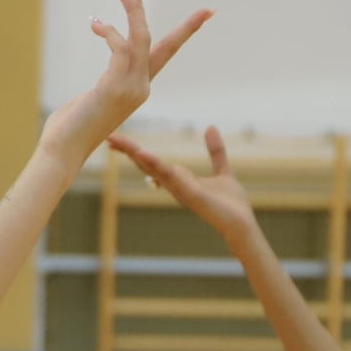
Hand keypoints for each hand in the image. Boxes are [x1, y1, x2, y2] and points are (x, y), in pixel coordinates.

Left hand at [37, 0, 211, 165]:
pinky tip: (95, 23)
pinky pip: (121, 48)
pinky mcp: (116, 87)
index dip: (185, 31)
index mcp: (138, 87)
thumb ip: (104, 86)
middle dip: (141, 4)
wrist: (62, 152)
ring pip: (140, 36)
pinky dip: (109, 32)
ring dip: (131, 6)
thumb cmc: (69, 129)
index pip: (165, 52)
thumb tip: (101, 84)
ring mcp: (132, 87)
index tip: (206, 11)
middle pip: (154, 37)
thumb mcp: (91, 100)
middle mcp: (141, 86)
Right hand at [109, 126, 257, 248]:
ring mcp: (180, 190)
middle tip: (109, 137)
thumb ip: (215, 151)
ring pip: (154, 169)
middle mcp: (174, 185)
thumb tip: (210, 127)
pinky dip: (155, 165)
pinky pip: (170, 177)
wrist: (241, 223)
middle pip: (146, 164)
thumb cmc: (230, 203)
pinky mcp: (191, 194)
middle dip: (128, 151)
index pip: (151, 163)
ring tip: (118, 143)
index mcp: (178, 179)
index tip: (117, 140)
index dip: (134, 151)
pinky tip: (143, 155)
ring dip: (136, 155)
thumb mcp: (222, 170)